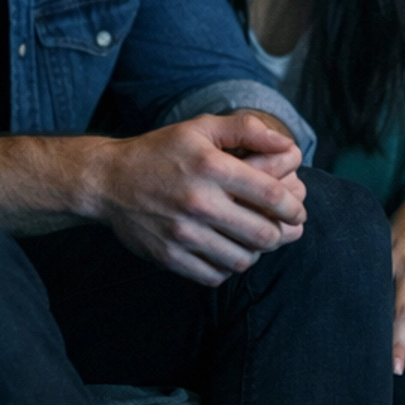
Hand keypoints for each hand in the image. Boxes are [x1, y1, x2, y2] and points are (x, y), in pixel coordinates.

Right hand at [93, 113, 305, 285]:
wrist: (107, 181)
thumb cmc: (160, 151)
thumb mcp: (200, 128)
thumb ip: (246, 130)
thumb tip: (288, 144)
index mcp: (210, 167)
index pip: (271, 195)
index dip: (293, 207)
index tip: (296, 211)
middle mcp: (198, 202)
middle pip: (263, 234)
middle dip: (281, 234)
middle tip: (282, 229)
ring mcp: (182, 234)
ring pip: (242, 260)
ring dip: (255, 253)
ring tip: (253, 241)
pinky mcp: (169, 257)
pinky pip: (213, 275)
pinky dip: (226, 268)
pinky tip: (225, 252)